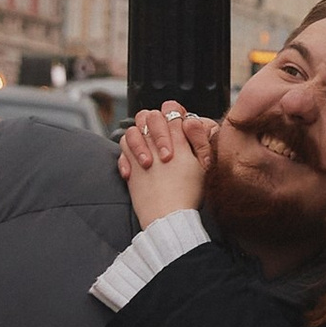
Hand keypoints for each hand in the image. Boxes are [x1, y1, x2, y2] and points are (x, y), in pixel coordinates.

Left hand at [119, 100, 215, 223]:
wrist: (168, 216)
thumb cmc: (187, 195)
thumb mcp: (202, 166)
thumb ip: (197, 141)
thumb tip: (189, 121)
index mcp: (177, 140)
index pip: (171, 110)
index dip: (173, 113)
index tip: (176, 123)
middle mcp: (155, 144)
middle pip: (149, 116)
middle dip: (155, 122)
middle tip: (163, 136)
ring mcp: (140, 155)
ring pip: (132, 130)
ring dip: (140, 136)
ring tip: (150, 150)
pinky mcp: (130, 168)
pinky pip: (122, 149)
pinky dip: (128, 153)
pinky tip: (140, 164)